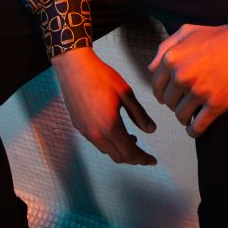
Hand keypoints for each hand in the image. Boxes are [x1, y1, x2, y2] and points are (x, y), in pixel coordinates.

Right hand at [52, 46, 156, 165]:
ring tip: (133, 140)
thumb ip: (139, 114)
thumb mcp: (125, 93)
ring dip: (121, 150)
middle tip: (145, 155)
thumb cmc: (101, 76)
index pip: (130, 153)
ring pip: (107, 151)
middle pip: (118, 156)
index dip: (143, 158)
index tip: (152, 160)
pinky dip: (109, 143)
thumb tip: (151, 130)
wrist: (74, 66)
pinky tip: (115, 131)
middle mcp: (96, 133)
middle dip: (133, 158)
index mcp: (110, 126)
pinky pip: (97, 142)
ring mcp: (85, 131)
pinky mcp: (78, 126)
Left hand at [147, 23, 227, 138]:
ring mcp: (199, 91)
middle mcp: (181, 76)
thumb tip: (151, 68)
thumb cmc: (217, 36)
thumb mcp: (187, 31)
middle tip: (184, 102)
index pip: (156, 86)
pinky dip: (194, 131)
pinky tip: (196, 129)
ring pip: (181, 116)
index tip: (169, 96)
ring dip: (184, 118)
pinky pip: (198, 126)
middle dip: (174, 104)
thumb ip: (165, 48)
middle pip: (168, 103)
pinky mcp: (215, 104)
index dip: (162, 93)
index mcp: (172, 59)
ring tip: (191, 114)